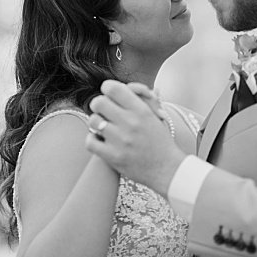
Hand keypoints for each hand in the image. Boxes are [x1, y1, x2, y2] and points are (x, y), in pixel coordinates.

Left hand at [85, 80, 182, 195]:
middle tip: (103, 111)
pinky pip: (90, 141)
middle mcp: (130, 122)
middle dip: (99, 104)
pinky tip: (100, 140)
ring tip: (103, 127)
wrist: (167, 169)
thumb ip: (142, 98)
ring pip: (93, 121)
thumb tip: (128, 87)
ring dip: (96, 123)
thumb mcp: (156, 115)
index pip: (113, 88)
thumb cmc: (161, 141)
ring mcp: (120, 140)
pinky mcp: (112, 157)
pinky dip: (92, 140)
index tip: (109, 94)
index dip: (107, 88)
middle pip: (99, 102)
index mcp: (141, 110)